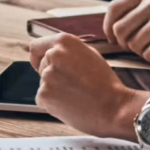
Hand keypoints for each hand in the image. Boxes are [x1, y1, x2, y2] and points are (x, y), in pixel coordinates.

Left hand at [30, 34, 145, 138]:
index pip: (36, 46)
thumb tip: (52, 54)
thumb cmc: (106, 83)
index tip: (42, 64)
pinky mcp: (43, 94)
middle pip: (41, 65)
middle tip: (73, 84)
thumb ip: (68, 52)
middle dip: (52, 74)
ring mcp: (46, 75)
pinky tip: (71, 104)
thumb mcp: (90, 55)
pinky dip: (52, 104)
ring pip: (43, 83)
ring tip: (76, 95)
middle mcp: (52, 55)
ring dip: (54, 90)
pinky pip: (42, 99)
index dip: (39, 56)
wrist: (114, 108)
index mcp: (64, 41)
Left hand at [102, 0, 149, 62]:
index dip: (109, 27)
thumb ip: (143, 8)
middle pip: (120, 30)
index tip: (114, 39)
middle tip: (144, 47)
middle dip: (128, 44)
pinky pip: (149, 55)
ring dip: (145, 52)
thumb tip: (114, 27)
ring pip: (134, 45)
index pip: (114, 8)